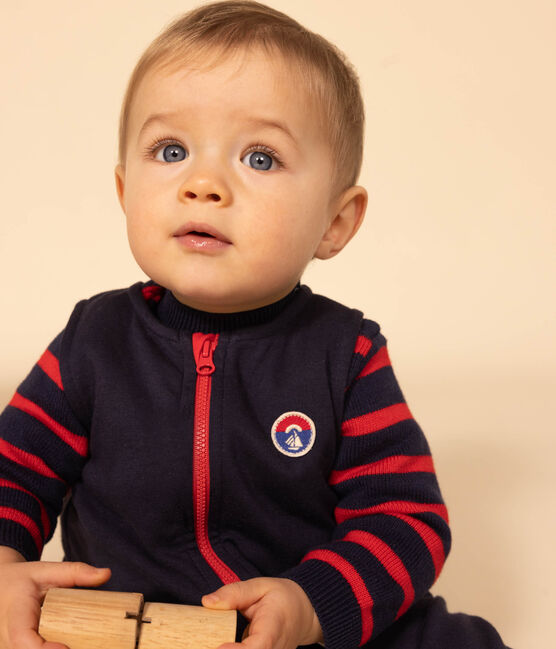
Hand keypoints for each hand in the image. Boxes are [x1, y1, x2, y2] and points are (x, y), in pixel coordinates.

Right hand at [0, 559, 110, 648]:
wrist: (1, 587)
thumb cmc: (22, 581)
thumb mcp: (47, 570)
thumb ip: (76, 572)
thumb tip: (106, 574)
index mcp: (14, 616)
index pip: (23, 640)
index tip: (66, 648)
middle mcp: (7, 639)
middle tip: (87, 645)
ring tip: (81, 643)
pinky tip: (68, 646)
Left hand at [202, 577, 322, 648]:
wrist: (304, 614)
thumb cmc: (282, 598)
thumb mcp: (260, 586)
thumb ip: (235, 593)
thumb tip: (207, 602)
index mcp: (273, 629)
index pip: (258, 647)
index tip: (218, 647)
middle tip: (201, 644)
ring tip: (205, 643)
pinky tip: (217, 645)